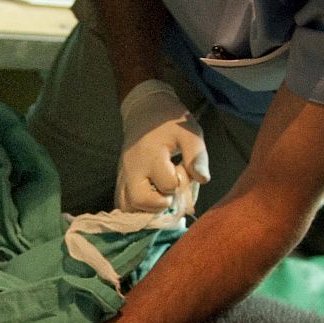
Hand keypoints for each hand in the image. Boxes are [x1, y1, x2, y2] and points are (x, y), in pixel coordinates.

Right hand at [114, 79, 209, 214]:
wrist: (145, 112)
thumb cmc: (170, 123)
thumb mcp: (190, 134)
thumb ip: (197, 157)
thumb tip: (203, 179)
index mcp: (151, 156)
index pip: (167, 184)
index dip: (180, 184)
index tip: (182, 172)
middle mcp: (132, 168)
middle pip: (139, 201)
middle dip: (159, 204)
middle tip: (170, 193)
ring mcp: (123, 176)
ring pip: (126, 207)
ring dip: (145, 210)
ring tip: (159, 199)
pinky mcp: (119, 180)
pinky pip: (121, 204)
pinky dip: (135, 210)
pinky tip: (149, 204)